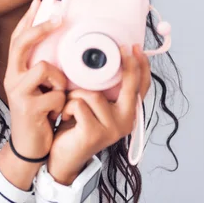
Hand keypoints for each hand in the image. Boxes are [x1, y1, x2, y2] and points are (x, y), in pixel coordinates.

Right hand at [0, 0, 66, 185]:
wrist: (30, 147)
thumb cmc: (39, 115)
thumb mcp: (40, 89)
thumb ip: (45, 71)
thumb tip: (62, 50)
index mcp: (15, 71)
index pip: (18, 39)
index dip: (28, 20)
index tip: (39, 1)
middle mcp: (12, 77)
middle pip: (22, 44)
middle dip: (40, 28)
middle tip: (59, 19)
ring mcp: (18, 92)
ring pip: (44, 68)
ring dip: (59, 81)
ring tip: (59, 95)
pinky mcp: (28, 108)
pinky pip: (55, 94)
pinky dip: (62, 103)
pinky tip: (58, 112)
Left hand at [46, 44, 151, 184]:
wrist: (62, 157)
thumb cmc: (75, 125)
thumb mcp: (92, 105)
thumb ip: (101, 90)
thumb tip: (101, 60)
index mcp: (127, 113)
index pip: (141, 88)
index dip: (141, 67)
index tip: (135, 47)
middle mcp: (125, 121)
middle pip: (128, 87)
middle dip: (126, 65)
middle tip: (121, 48)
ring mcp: (112, 128)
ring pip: (92, 93)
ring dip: (74, 96)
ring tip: (68, 108)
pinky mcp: (95, 133)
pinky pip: (79, 104)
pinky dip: (67, 106)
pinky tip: (64, 117)